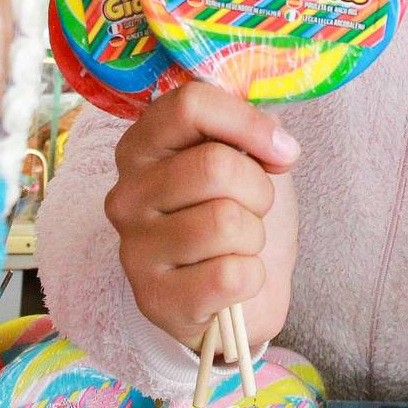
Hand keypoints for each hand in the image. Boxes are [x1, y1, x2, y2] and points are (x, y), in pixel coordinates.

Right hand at [106, 83, 300, 353]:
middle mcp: (126, 195)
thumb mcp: (245, 158)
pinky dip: (251, 278)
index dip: (248, 123)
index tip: (282, 151)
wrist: (240, 296)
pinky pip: (230, 276)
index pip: (189, 106)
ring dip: (254, 236)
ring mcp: (134, 250)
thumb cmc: (239, 215)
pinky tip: (234, 281)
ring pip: (226, 221)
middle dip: (259, 190)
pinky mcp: (155, 301)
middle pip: (215, 165)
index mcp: (141, 147)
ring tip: (239, 245)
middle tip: (254, 209)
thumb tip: (277, 139)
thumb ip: (248, 129)